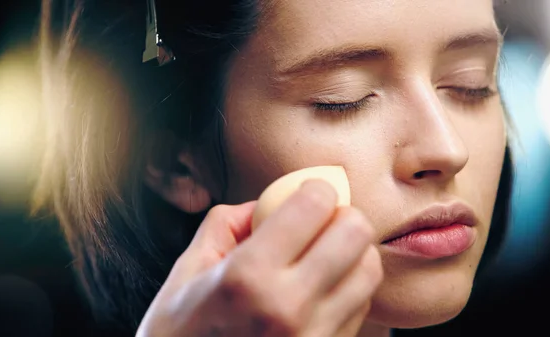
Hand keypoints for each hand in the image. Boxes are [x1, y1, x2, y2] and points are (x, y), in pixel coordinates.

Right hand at [136, 180, 382, 336]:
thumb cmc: (180, 334)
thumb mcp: (187, 271)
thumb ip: (226, 224)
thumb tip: (266, 203)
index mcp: (247, 276)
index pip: (314, 206)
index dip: (316, 189)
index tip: (309, 193)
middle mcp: (288, 307)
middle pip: (356, 233)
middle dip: (343, 216)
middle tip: (324, 221)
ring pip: (369, 270)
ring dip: (353, 253)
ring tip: (326, 256)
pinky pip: (362, 307)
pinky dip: (350, 288)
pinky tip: (322, 290)